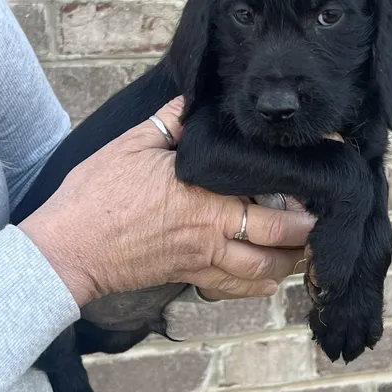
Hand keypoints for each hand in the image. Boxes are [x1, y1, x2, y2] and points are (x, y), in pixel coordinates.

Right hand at [19, 97, 314, 305]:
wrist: (67, 248)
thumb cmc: (97, 195)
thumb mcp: (133, 145)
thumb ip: (171, 122)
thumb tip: (192, 101)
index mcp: (206, 200)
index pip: (273, 207)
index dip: (306, 202)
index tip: (323, 188)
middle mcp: (212, 235)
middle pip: (279, 246)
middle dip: (308, 237)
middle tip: (324, 221)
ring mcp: (201, 262)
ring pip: (262, 274)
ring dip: (289, 264)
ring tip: (304, 247)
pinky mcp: (187, 278)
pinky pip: (233, 290)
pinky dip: (257, 286)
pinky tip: (268, 276)